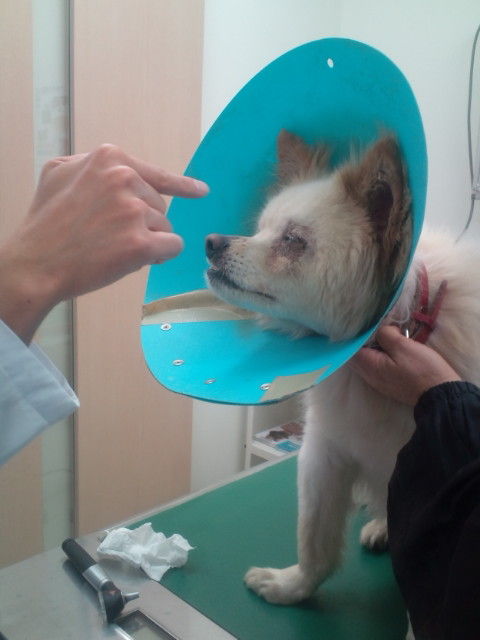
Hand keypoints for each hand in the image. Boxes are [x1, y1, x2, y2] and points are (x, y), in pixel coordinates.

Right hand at [0, 144, 208, 341]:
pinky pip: (172, 246)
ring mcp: (133, 211)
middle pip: (159, 207)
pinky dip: (159, 256)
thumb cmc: (46, 222)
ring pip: (165, 228)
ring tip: (111, 247)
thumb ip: (93, 166)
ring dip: (147, 241)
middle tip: (107, 235)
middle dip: (142, 223)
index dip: (181, 186)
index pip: (156, 174)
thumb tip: (122, 171)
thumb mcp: (59, 173)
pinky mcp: (141, 243)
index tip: (201, 191)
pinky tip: (134, 259)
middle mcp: (124, 180)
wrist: (36, 263)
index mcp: (109, 159)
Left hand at [348, 325, 460, 405]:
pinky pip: (377, 366)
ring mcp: (379, 382)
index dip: (355, 335)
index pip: (350, 348)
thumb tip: (380, 331)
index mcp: (369, 366)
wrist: (440, 395)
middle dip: (363, 341)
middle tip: (373, 326)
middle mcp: (369, 376)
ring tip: (382, 334)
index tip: (362, 322)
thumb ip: (385, 335)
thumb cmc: (421, 369)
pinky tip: (389, 347)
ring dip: (372, 348)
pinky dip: (379, 355)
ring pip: (367, 361)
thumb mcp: (403, 346)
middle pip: (357, 355)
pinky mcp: (389, 383)